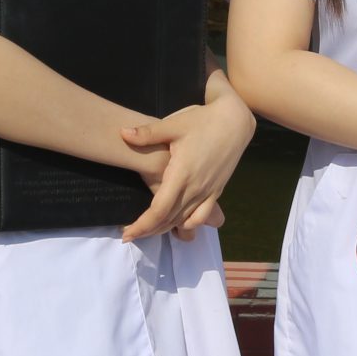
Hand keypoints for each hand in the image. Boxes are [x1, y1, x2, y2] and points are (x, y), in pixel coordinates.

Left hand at [119, 94, 255, 241]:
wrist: (235, 121)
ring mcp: (208, 192)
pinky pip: (201, 216)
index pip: (159, 210)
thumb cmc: (203, 120)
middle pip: (169, 220)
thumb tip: (121, 133)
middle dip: (148, 231)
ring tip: (147, 230)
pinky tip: (177, 224)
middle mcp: (196, 188)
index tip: (126, 234)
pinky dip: (187, 224)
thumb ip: (147, 133)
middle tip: (129, 235)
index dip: (142, 225)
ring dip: (165, 229)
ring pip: (184, 221)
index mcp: (182, 174)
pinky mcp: (216, 191)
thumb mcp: (173, 124)